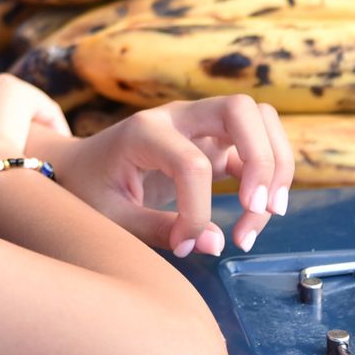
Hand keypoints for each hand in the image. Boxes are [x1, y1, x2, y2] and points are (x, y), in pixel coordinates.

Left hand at [52, 96, 294, 256]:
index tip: (183, 244)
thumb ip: (158, 231)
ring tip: (266, 214)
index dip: (197, 210)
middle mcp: (177, 117)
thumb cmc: (89, 189)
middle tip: (257, 209)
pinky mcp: (213, 140)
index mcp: (144, 132)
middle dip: (262, 161)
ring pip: (260, 119)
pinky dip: (270, 175)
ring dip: (275, 165)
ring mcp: (199, 124)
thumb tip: (216, 243)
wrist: (79, 165)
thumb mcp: (109, 216)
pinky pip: (257, 143)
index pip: (191, 163)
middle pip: (242, 110)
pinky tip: (258, 213)